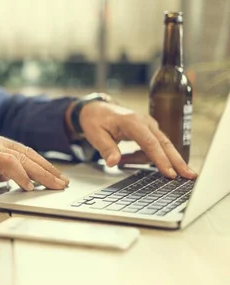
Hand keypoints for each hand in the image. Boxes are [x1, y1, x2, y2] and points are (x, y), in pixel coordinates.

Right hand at [0, 131, 68, 193]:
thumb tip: (13, 178)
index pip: (24, 152)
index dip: (42, 164)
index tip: (54, 176)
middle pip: (27, 154)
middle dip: (47, 169)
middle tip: (62, 182)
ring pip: (21, 158)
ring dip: (40, 173)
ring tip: (53, 185)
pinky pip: (7, 163)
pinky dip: (20, 175)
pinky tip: (28, 186)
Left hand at [75, 101, 196, 178]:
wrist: (96, 109)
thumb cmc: (95, 120)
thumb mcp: (95, 135)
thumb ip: (106, 149)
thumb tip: (113, 163)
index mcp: (131, 122)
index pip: (150, 143)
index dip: (161, 159)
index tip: (170, 173)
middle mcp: (144, 122)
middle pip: (165, 144)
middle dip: (177, 161)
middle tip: (190, 175)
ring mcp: (149, 125)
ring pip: (160, 147)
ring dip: (151, 160)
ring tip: (123, 160)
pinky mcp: (149, 130)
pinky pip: (152, 147)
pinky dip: (143, 156)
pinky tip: (125, 157)